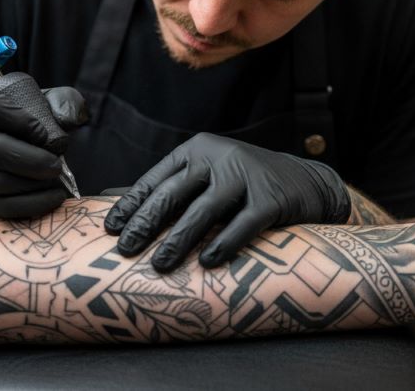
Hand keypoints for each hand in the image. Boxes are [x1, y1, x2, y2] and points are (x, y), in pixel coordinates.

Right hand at [0, 75, 87, 217]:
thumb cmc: (9, 123)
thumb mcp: (30, 101)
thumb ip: (58, 100)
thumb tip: (67, 119)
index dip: (22, 121)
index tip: (46, 135)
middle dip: (33, 161)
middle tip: (56, 167)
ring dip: (30, 187)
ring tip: (54, 185)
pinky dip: (21, 207)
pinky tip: (44, 200)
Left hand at [104, 132, 350, 271]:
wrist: (306, 182)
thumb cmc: (244, 183)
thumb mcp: (205, 175)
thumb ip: (164, 185)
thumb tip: (108, 196)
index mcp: (197, 150)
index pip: (156, 178)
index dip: (132, 204)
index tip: (111, 230)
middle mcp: (219, 157)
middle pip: (175, 193)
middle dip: (147, 224)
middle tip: (126, 249)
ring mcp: (247, 175)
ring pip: (205, 210)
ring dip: (179, 240)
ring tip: (160, 264)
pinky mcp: (272, 197)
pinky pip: (244, 223)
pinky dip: (225, 243)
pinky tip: (208, 263)